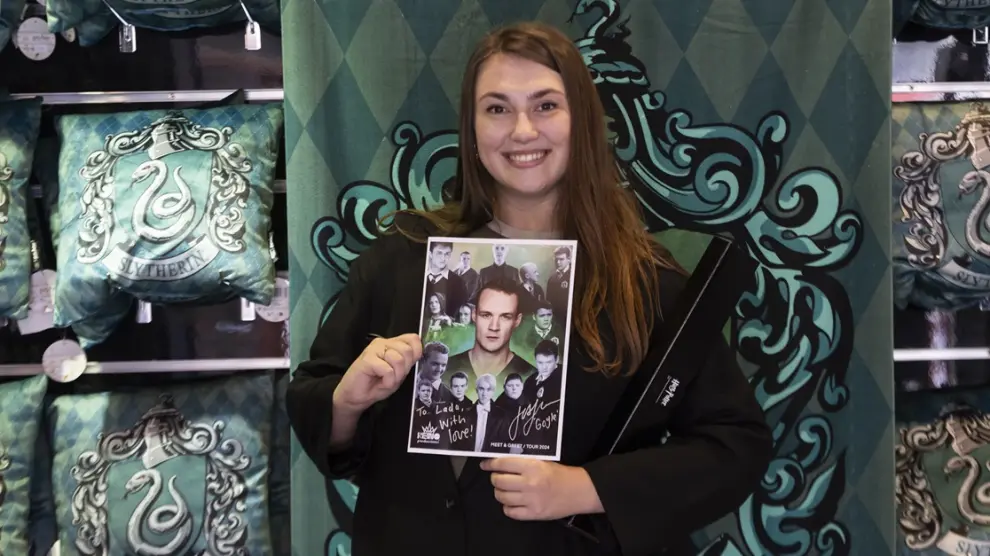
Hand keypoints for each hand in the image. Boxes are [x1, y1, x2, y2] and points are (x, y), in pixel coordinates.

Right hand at [334, 333, 421, 412]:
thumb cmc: (376, 385)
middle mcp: (383, 343)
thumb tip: (419, 354)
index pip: (413, 338)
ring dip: (396, 376)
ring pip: (399, 359)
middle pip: (407, 350)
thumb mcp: (398, 374)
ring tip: (386, 380)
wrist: (356, 396)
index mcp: (392, 344)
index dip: (416, 353)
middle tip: (394, 377)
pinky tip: (381, 382)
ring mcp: (374, 349)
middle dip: (404, 369)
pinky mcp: (367, 359)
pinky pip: (388, 369)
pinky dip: (388, 381)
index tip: (408, 367)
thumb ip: (408, 362)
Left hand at [481, 457, 602, 520]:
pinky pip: (510, 512)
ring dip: (500, 493)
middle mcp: (530, 483)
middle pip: (499, 481)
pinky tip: (512, 502)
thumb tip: (500, 461)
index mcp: (532, 466)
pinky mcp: (534, 514)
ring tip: (505, 490)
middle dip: (495, 479)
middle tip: (498, 478)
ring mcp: (531, 500)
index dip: (490, 464)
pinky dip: (507, 507)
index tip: (485, 464)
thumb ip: (523, 462)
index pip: (503, 464)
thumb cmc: (559, 474)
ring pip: (502, 497)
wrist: (578, 491)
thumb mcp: (542, 461)